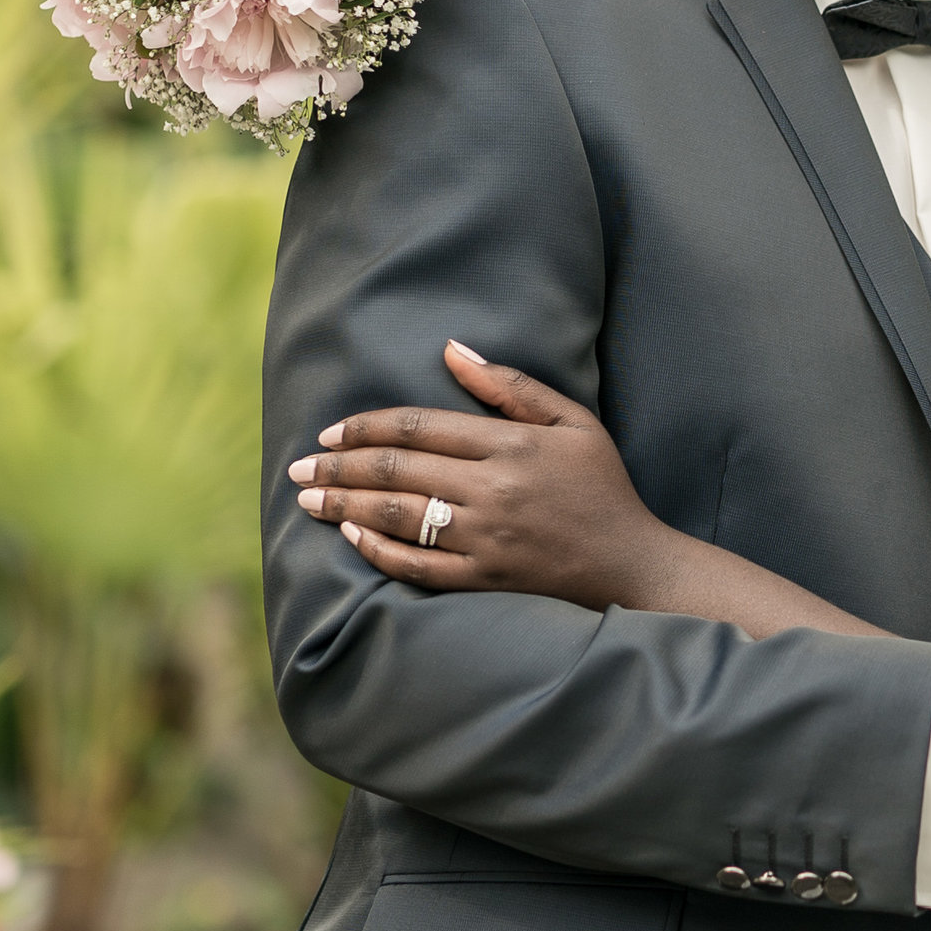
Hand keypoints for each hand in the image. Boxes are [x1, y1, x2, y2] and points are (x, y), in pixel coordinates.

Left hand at [291, 342, 668, 608]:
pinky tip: (350, 537)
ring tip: (307, 501)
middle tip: (298, 469)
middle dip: (337, 468)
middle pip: (396, 471)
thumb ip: (510, 386)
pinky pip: (416, 566)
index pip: (419, 427)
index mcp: (511, 444)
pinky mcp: (484, 580)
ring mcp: (486, 539)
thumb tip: (452, 350)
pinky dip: (376, 552)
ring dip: (343, 506)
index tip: (329, 433)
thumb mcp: (571, 422)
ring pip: (397, 518)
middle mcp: (492, 490)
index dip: (365, 427)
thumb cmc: (601, 487)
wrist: (631, 565)